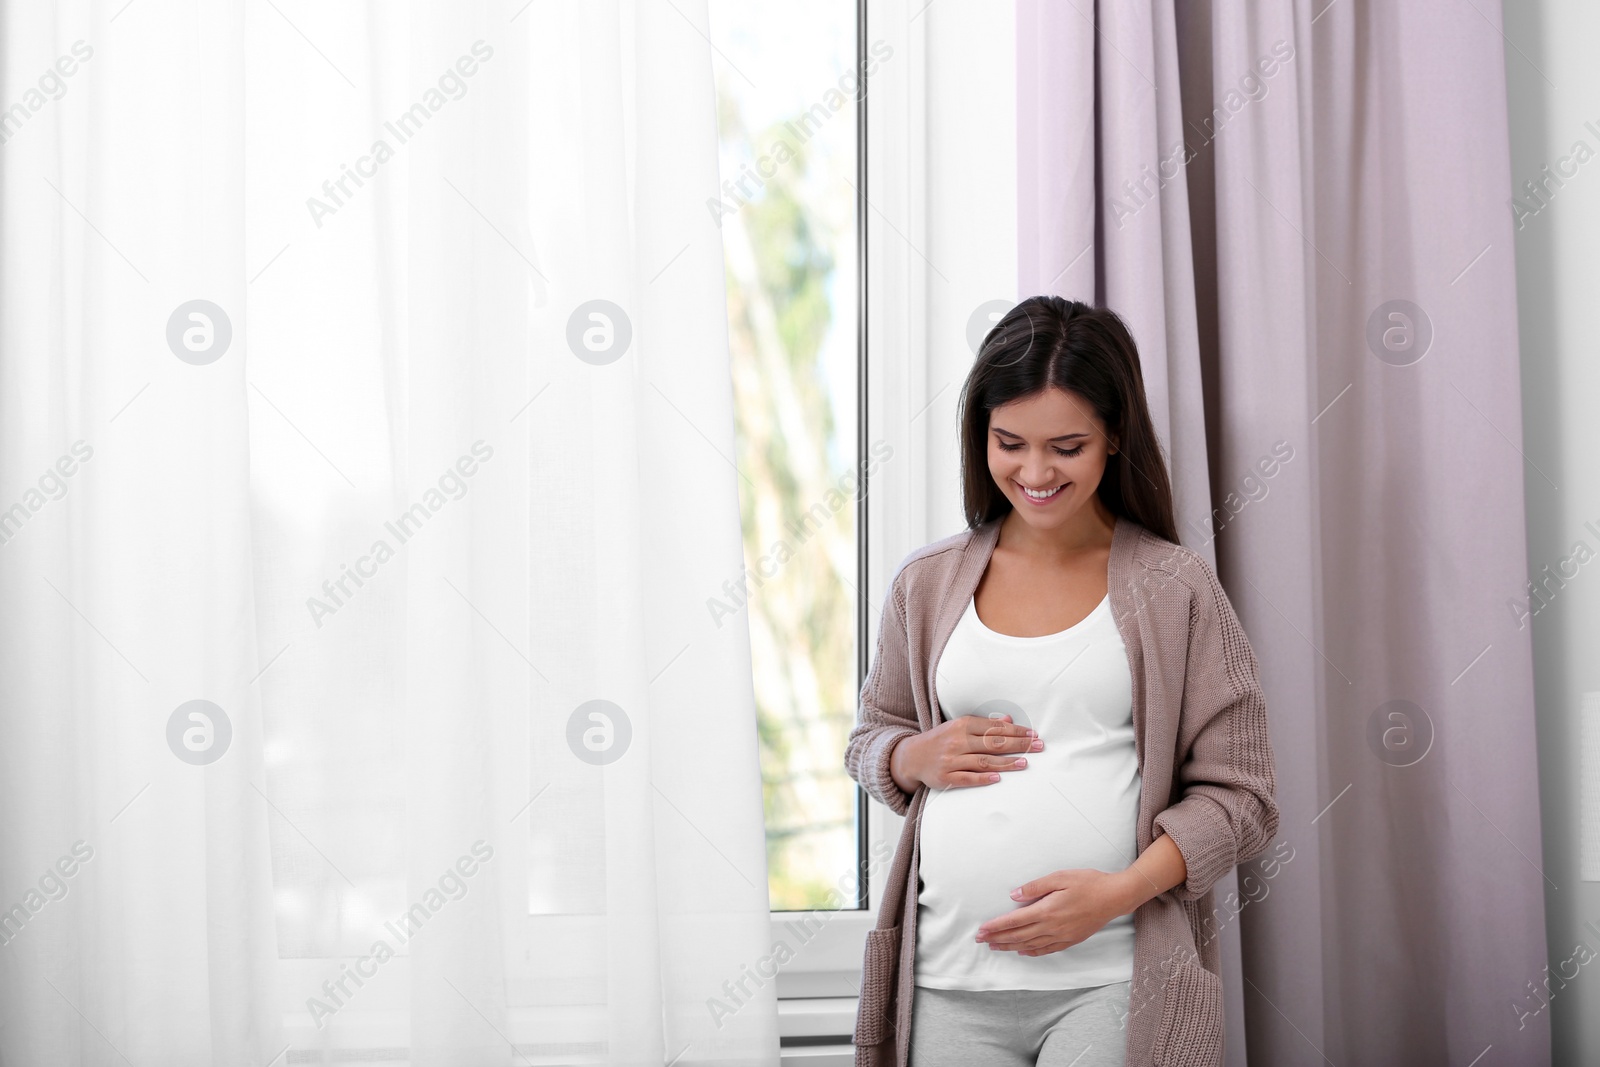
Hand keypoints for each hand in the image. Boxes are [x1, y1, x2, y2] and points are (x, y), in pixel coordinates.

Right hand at [888, 713, 1041, 792]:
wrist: (911, 756)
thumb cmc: (941, 740)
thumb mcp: (959, 726)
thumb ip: (984, 724)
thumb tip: (1009, 720)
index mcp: (961, 725)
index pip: (994, 728)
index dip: (1016, 731)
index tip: (1033, 734)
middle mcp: (957, 741)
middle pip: (993, 743)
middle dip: (1018, 745)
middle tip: (1038, 746)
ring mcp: (951, 760)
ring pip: (984, 761)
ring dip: (1006, 763)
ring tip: (1025, 763)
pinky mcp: (946, 777)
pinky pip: (968, 778)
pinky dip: (983, 779)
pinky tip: (999, 779)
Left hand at [973, 869, 1131, 955]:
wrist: (1115, 897)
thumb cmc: (1088, 883)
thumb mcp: (1060, 877)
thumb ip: (1035, 887)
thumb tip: (1014, 895)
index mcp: (1047, 910)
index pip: (1014, 921)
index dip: (996, 927)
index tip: (981, 931)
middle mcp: (1052, 927)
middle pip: (1018, 936)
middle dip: (998, 938)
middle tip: (980, 941)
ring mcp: (1062, 936)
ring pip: (1030, 945)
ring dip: (1011, 947)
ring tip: (996, 947)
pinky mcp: (1071, 939)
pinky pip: (1047, 949)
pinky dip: (1032, 952)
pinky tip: (1023, 951)